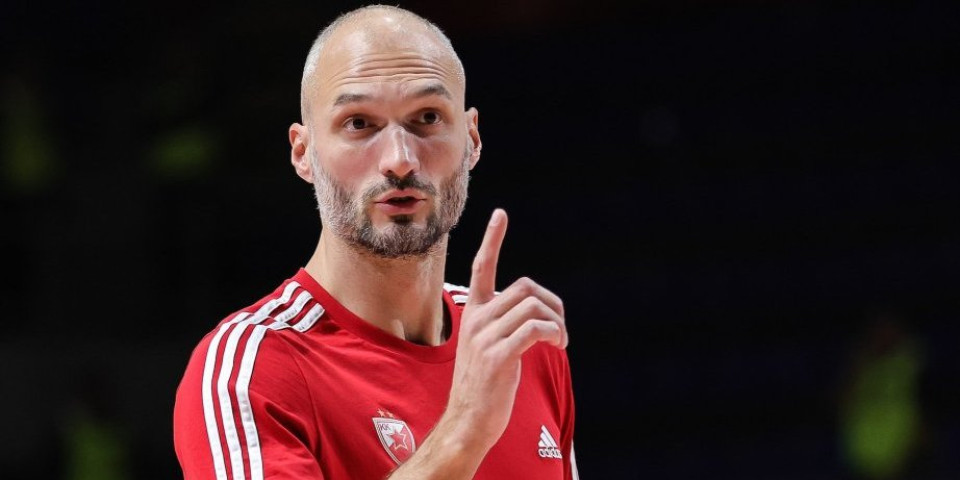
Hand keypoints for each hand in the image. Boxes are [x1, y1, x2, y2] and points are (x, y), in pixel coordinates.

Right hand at [388, 209, 566, 478]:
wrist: (468, 421)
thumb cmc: (484, 386)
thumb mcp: (489, 347)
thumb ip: (505, 325)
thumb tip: (535, 313)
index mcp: (473, 313)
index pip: (482, 267)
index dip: (492, 240)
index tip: (500, 214)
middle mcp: (477, 319)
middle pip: (524, 287)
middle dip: (551, 303)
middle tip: (560, 328)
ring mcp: (486, 337)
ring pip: (534, 307)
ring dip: (557, 323)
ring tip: (560, 342)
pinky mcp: (500, 355)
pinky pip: (537, 329)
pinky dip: (555, 334)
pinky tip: (557, 347)